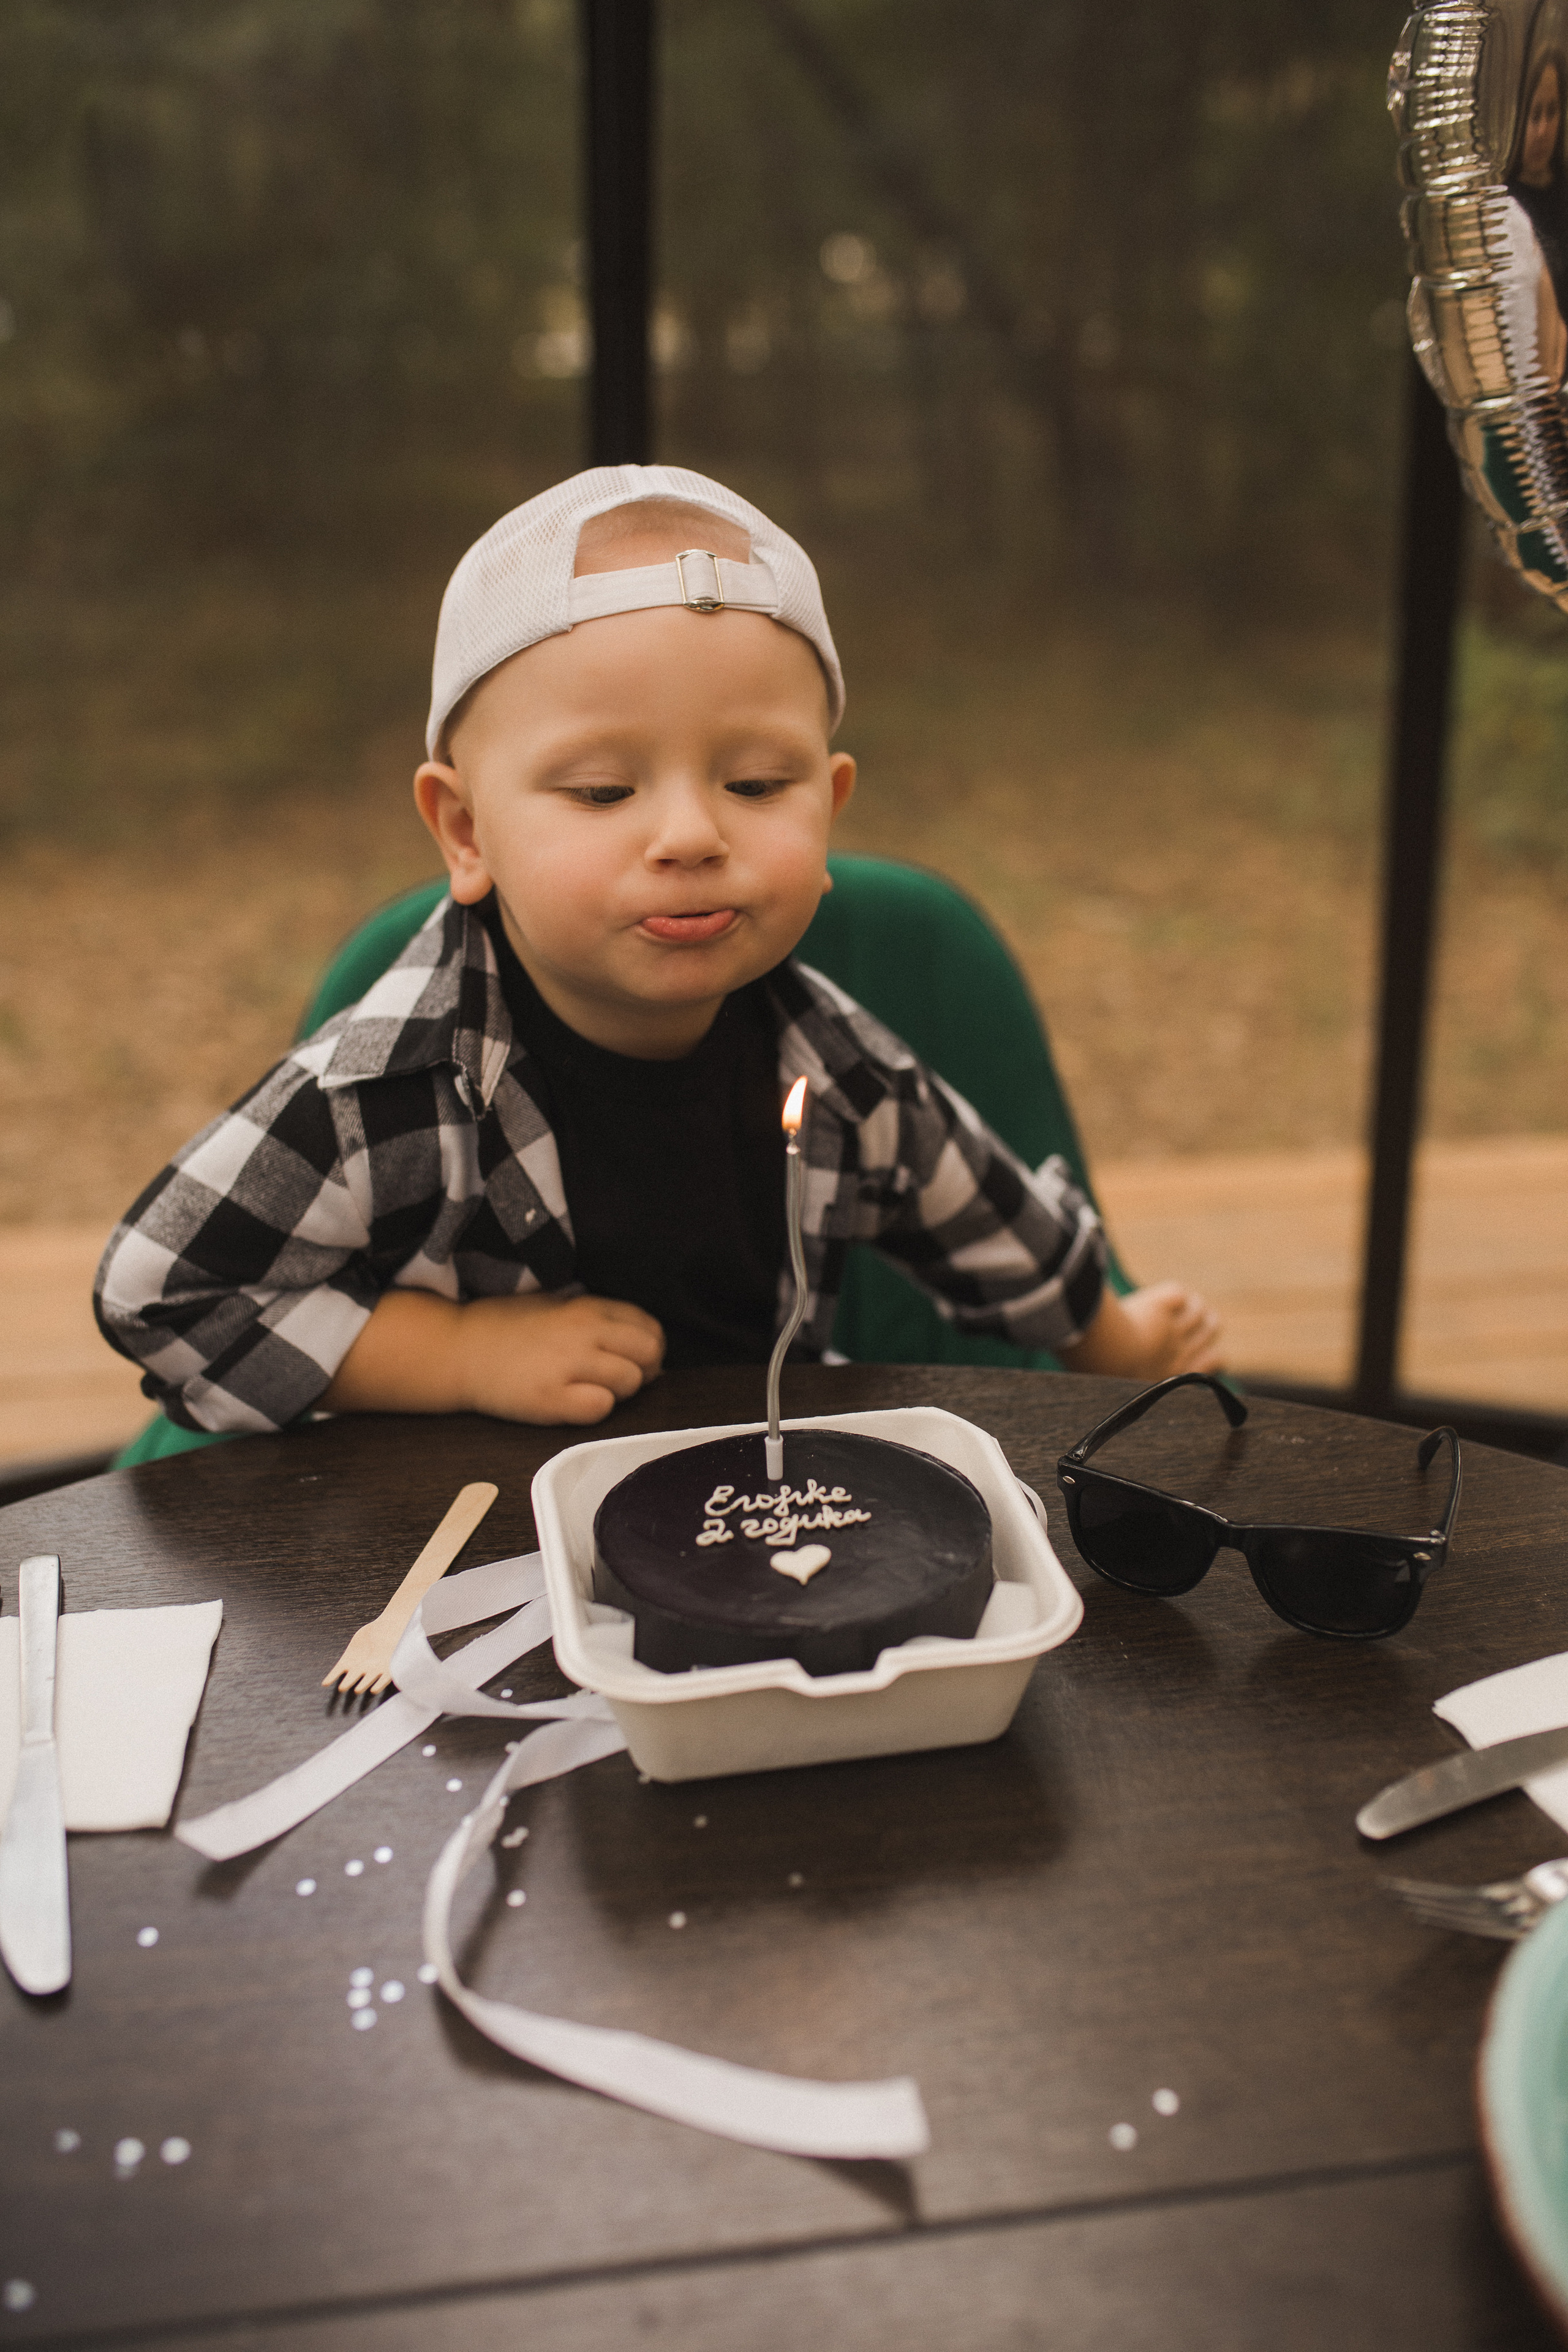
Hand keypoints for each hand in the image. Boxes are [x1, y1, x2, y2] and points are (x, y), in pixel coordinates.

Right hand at [459, 1292, 665, 1424]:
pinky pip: (600, 1408)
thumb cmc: (505, 1327)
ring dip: (618, 1391)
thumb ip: (598, 1318)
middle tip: (616, 1377)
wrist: (457, 1348)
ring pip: (631, 1381)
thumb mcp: (556, 1305)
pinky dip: (595, 1408)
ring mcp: (567, 1364)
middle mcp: (582, 1332)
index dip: (648, 1347)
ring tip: (588, 1388)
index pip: (649, 1326)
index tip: (633, 1357)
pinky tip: (573, 1402)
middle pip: (649, 1352)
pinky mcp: (551, 1398)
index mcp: (587, 1307)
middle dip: (642, 1368)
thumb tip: (642, 1341)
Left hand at [1062, 1281, 1223, 1380]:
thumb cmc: (1110, 1375)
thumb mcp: (1131, 1387)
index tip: (1200, 1347)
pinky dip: (1170, 1294)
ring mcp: (1172, 1327)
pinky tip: (1160, 1298)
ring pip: (1198, 1307)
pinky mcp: (1160, 1305)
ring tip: (1176, 1304)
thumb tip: (1143, 1380)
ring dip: (1189, 1303)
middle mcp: (1181, 1350)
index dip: (1211, 1350)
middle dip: (1206, 1321)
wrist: (1104, 1356)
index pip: (1217, 1358)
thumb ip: (1146, 1378)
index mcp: (1177, 1374)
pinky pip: (1178, 1293)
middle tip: (1190, 1317)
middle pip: (1214, 1327)